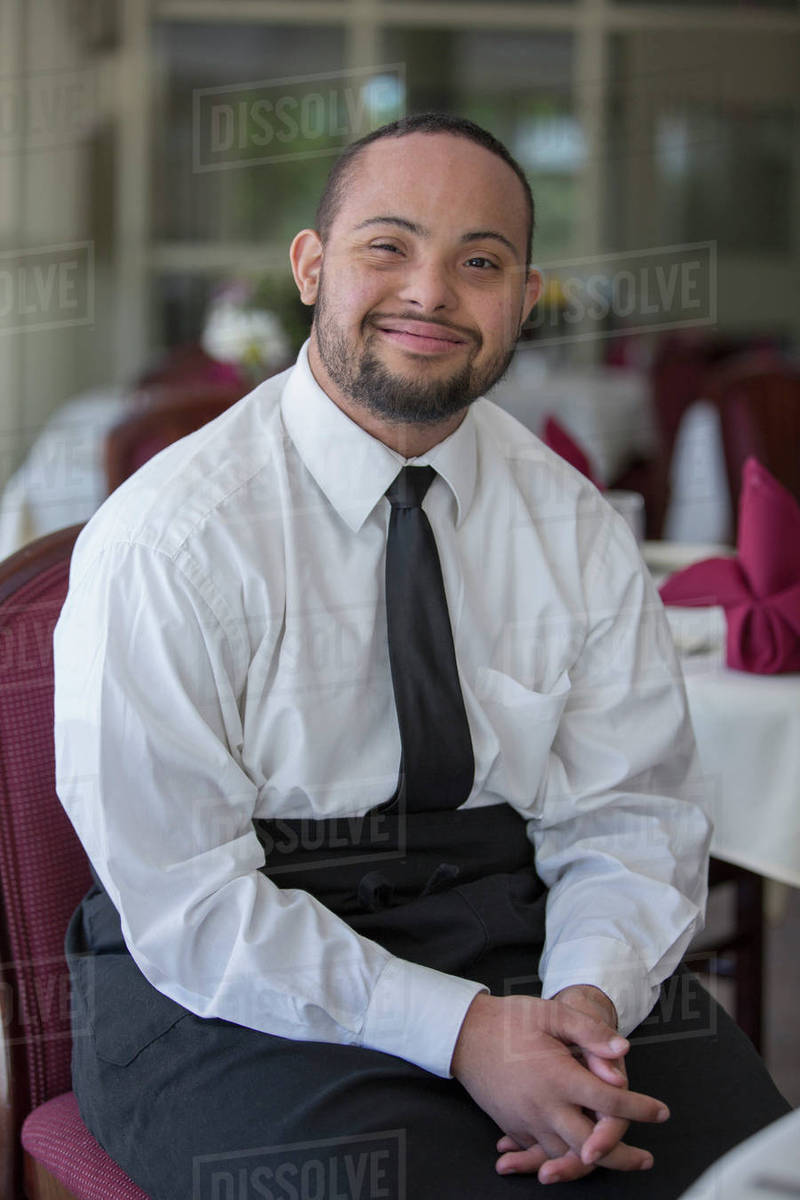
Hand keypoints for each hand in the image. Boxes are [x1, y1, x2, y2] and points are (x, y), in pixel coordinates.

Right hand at [451, 992, 667, 1184]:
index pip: (609, 1102)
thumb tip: (623, 1049)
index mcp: (558, 1077)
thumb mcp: (551, 1014)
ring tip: (615, 1162)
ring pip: (567, 1156)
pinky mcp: (512, 1126)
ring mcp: (526, 1120)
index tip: (661, 1112)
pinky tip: (573, 1159)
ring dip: (593, 1164)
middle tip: (645, 1160)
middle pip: (592, 1147)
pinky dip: (560, 1161)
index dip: (640, 1109)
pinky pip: (541, 1153)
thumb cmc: (510, 1020)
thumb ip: (589, 1031)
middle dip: (623, 1157)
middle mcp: (544, 1106)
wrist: (463, 1034)